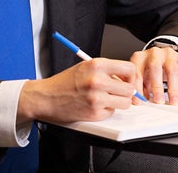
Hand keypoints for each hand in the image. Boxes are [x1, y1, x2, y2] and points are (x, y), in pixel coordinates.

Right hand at [17, 58, 137, 123]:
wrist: (46, 97)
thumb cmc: (64, 82)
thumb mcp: (85, 67)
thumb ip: (105, 70)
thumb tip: (126, 78)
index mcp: (96, 65)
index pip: (129, 68)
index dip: (130, 76)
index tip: (126, 80)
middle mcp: (98, 80)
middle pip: (129, 89)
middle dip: (125, 92)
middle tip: (116, 92)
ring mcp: (97, 98)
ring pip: (125, 103)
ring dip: (118, 102)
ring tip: (105, 99)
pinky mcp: (94, 112)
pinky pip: (111, 112)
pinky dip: (106, 110)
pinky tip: (94, 105)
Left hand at [130, 46, 177, 104]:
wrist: (164, 58)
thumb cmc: (149, 70)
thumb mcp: (141, 77)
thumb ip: (140, 87)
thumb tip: (138, 101)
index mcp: (139, 57)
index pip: (137, 72)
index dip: (138, 88)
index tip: (140, 101)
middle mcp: (153, 53)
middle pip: (155, 67)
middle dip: (156, 86)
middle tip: (158, 101)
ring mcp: (168, 55)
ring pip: (171, 71)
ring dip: (172, 89)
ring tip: (173, 102)